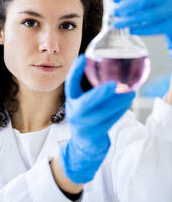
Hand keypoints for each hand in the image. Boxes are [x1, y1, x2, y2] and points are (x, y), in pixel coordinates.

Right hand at [59, 54, 134, 183]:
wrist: (83, 144)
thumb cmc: (86, 116)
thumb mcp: (83, 102)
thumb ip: (92, 90)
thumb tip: (112, 69)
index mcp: (71, 101)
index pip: (70, 84)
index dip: (75, 71)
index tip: (83, 57)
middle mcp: (75, 113)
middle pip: (86, 103)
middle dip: (99, 94)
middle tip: (114, 84)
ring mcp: (84, 125)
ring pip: (102, 113)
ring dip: (118, 103)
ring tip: (131, 93)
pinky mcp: (95, 134)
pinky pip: (110, 121)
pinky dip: (120, 111)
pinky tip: (127, 103)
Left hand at [113, 0, 171, 59]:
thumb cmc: (163, 9)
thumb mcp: (156, 0)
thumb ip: (141, 1)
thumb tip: (118, 7)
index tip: (115, 0)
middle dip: (127, 5)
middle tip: (115, 12)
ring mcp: (171, 10)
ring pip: (149, 15)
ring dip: (130, 20)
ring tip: (118, 24)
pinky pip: (156, 28)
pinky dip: (142, 29)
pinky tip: (131, 30)